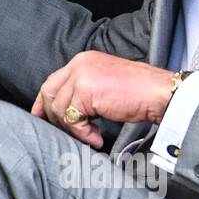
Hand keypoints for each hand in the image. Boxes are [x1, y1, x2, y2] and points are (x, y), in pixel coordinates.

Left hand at [31, 51, 173, 147]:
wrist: (158, 93)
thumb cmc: (139, 92)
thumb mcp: (105, 84)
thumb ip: (84, 91)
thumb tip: (66, 112)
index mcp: (83, 60)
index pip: (52, 81)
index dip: (43, 102)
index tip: (40, 118)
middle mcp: (79, 64)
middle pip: (50, 93)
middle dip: (55, 118)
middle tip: (69, 133)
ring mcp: (81, 76)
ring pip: (60, 109)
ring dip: (74, 129)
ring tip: (92, 136)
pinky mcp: (86, 91)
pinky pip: (73, 119)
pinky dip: (83, 134)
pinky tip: (97, 138)